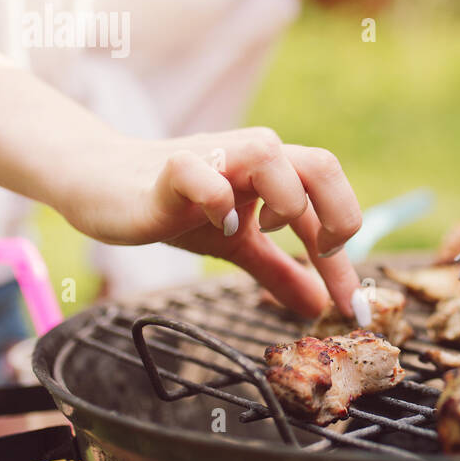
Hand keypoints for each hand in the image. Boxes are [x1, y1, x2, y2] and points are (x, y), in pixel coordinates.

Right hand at [56, 128, 362, 318]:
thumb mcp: (238, 244)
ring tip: (263, 229)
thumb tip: (317, 306)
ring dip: (284, 199)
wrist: (106, 186)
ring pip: (269, 154)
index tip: (352, 307)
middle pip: (321, 164)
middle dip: (339, 214)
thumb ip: (278, 271)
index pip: (330, 203)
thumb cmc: (177, 207)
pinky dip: (218, 199)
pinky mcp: (170, 170)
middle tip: (325, 255)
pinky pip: (202, 174)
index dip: (345, 259)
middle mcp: (253, 156)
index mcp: (277, 172)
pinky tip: (220, 224)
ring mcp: (214, 158)